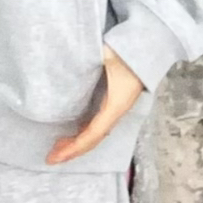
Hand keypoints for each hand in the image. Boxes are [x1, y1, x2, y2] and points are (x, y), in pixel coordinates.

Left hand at [47, 45, 144, 165]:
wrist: (152, 45)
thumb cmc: (130, 50)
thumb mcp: (107, 54)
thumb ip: (87, 58)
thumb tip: (66, 60)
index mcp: (115, 104)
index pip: (93, 133)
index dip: (75, 147)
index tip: (57, 155)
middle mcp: (116, 110)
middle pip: (93, 139)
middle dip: (72, 150)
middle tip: (51, 157)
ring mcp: (116, 107)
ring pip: (96, 133)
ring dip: (78, 143)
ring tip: (58, 147)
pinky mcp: (114, 101)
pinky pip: (98, 123)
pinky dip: (84, 132)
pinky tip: (74, 132)